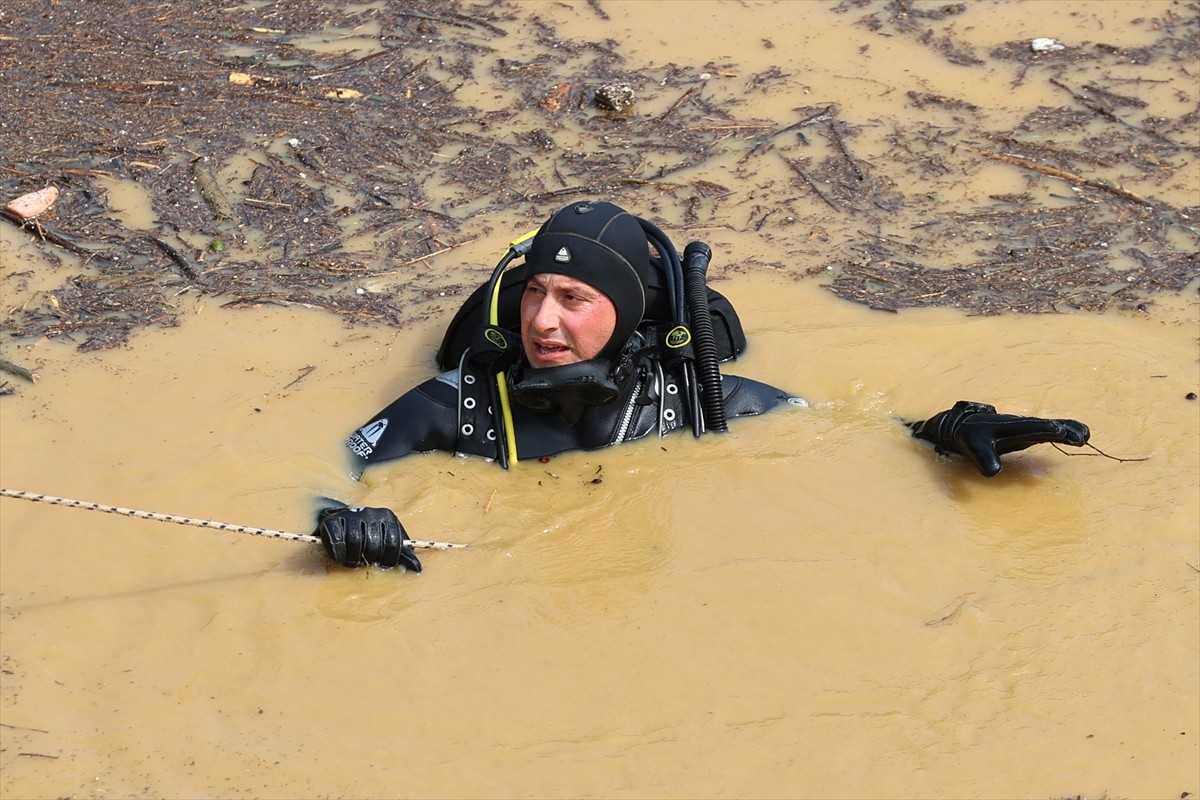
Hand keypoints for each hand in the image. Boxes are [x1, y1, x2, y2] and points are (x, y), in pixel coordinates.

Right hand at [315, 506, 421, 571]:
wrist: (341, 521)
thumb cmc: (369, 536)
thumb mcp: (389, 542)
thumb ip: (404, 555)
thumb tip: (418, 570)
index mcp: (388, 517)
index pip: (394, 544)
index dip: (388, 560)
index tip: (382, 563)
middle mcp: (370, 513)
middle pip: (374, 545)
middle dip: (369, 558)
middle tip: (365, 561)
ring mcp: (351, 515)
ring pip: (355, 543)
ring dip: (353, 558)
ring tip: (353, 560)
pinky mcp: (333, 521)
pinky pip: (338, 542)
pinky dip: (339, 554)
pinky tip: (341, 556)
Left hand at [910, 400, 1089, 476]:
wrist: (965, 426)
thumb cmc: (970, 438)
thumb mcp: (974, 449)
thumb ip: (984, 460)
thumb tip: (993, 473)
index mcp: (1010, 427)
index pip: (1029, 427)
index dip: (1044, 428)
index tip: (1060, 430)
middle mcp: (1022, 425)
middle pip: (1046, 426)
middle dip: (1063, 430)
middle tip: (1080, 437)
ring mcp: (1027, 427)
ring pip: (1052, 427)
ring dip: (1069, 430)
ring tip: (1086, 436)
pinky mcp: (1030, 432)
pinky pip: (1051, 431)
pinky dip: (1066, 431)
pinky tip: (1082, 435)